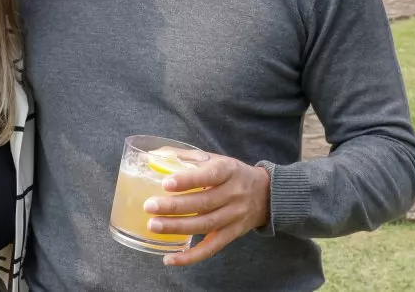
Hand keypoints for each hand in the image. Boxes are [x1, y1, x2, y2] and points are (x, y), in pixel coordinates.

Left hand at [144, 155, 270, 265]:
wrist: (265, 194)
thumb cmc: (231, 174)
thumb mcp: (215, 159)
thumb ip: (187, 158)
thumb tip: (154, 156)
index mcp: (229, 171)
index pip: (209, 175)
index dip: (188, 180)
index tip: (166, 183)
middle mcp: (234, 194)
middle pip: (204, 203)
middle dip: (175, 206)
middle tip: (149, 206)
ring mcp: (235, 216)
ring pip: (205, 225)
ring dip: (178, 228)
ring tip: (154, 226)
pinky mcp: (232, 234)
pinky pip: (211, 248)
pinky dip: (191, 257)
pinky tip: (170, 259)